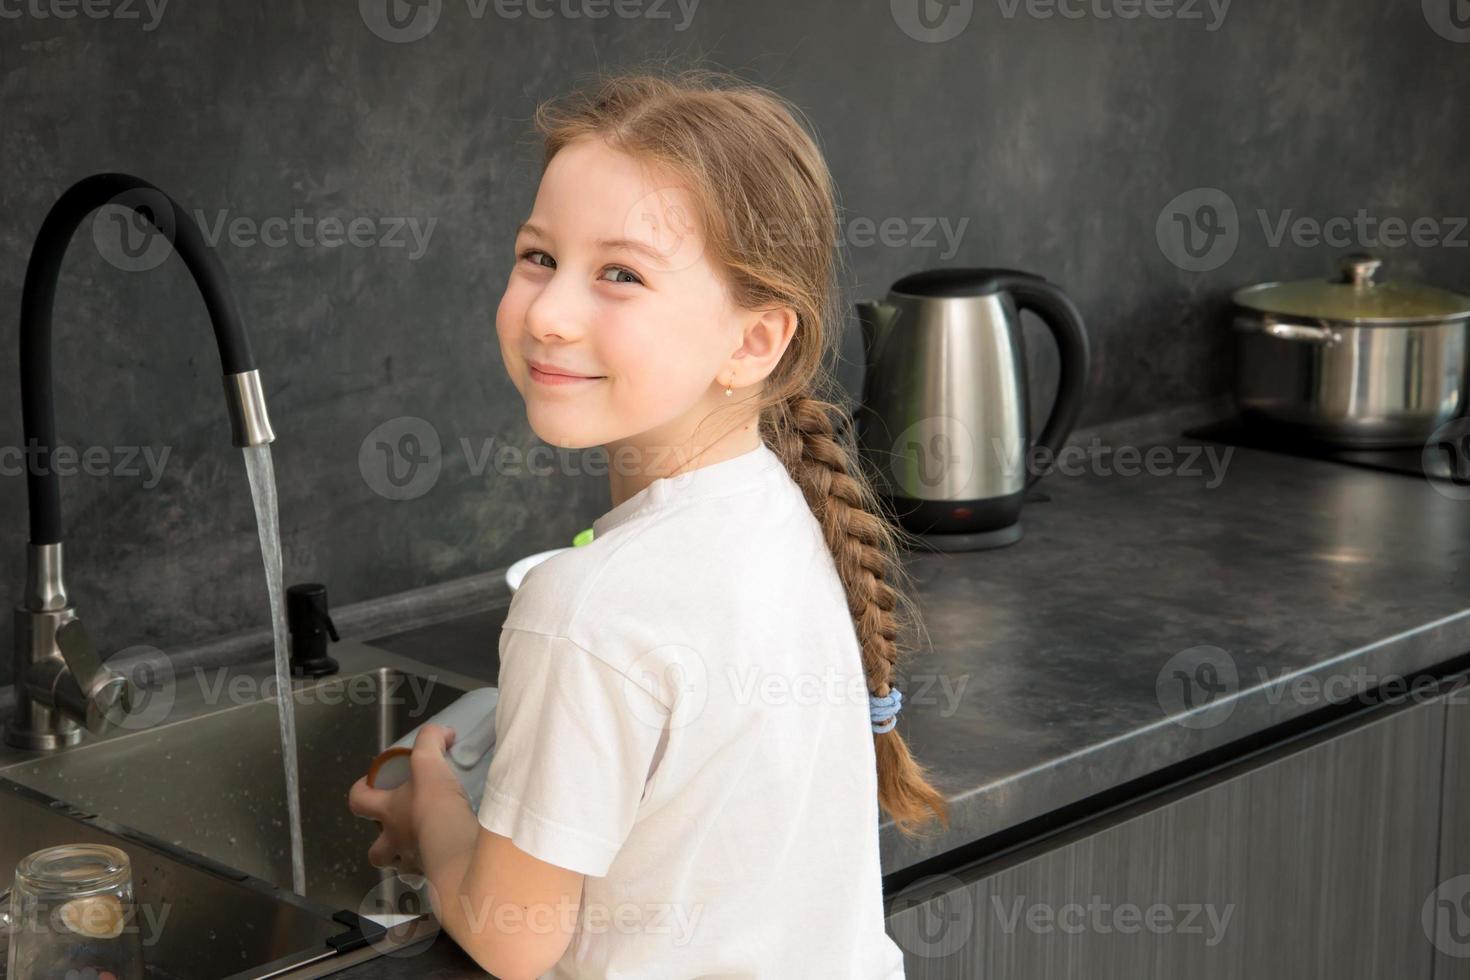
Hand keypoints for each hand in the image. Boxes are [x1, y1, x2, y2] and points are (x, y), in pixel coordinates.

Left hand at [347, 723, 466, 876]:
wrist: (456, 850)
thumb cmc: (433, 807)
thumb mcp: (429, 764)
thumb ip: (431, 741)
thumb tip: (442, 732)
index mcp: (388, 812)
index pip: (358, 801)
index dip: (360, 791)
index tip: (371, 783)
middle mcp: (395, 842)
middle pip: (376, 851)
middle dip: (382, 843)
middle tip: (400, 829)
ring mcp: (413, 864)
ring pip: (402, 867)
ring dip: (409, 858)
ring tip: (429, 845)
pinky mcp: (435, 879)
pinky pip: (431, 875)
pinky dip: (438, 867)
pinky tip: (453, 856)